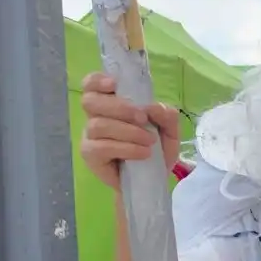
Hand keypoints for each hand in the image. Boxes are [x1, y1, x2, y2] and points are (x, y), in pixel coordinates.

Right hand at [79, 72, 180, 189]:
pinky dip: (126, 148)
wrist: (153, 180)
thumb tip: (152, 107)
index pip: (91, 85)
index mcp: (111, 103)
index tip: (114, 85)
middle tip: (142, 118)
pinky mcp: (91, 155)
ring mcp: (90, 136)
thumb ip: (166, 115)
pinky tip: (143, 153)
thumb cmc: (156, 150)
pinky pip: (102, 147)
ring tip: (149, 142)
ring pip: (98, 125)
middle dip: (119, 107)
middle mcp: (95, 117)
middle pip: (91, 101)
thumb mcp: (170, 131)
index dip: (97, 81)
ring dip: (128, 131)